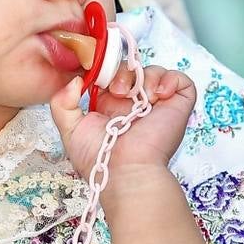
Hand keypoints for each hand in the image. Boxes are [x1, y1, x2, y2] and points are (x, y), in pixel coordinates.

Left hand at [49, 64, 194, 180]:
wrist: (125, 172)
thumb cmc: (99, 159)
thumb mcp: (70, 129)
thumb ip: (62, 103)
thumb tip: (74, 81)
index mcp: (112, 108)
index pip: (112, 76)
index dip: (106, 70)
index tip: (98, 75)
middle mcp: (136, 106)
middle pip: (133, 70)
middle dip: (123, 72)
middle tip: (116, 90)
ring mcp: (158, 105)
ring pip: (154, 72)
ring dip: (144, 76)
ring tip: (136, 95)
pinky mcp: (178, 106)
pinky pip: (181, 81)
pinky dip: (170, 79)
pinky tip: (156, 94)